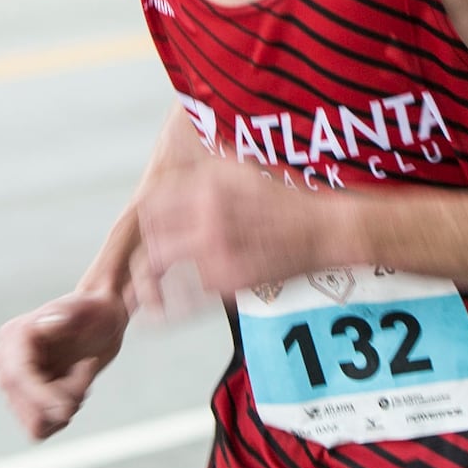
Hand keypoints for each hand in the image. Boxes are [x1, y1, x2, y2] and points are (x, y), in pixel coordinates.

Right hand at [0, 287, 130, 439]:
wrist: (100, 320)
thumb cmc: (93, 311)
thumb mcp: (84, 308)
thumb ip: (63, 316)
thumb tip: (45, 325)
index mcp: (14, 337)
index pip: (17, 378)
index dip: (41, 397)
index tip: (69, 408)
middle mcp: (5, 362)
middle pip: (26, 405)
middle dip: (65, 396)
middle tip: (87, 367)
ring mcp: (13, 384)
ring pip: (35, 421)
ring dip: (66, 406)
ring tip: (81, 376)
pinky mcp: (26, 400)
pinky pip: (40, 428)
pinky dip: (62, 416)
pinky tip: (74, 387)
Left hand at [132, 149, 344, 318]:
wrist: (321, 231)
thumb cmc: (285, 200)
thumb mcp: (244, 170)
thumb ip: (210, 164)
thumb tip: (182, 156)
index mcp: (208, 186)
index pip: (154, 200)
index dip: (146, 215)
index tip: (149, 225)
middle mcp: (207, 214)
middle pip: (151, 231)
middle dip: (147, 243)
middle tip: (148, 254)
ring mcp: (215, 249)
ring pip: (159, 262)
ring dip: (148, 273)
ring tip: (147, 283)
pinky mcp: (227, 279)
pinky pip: (183, 296)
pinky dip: (165, 306)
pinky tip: (155, 312)